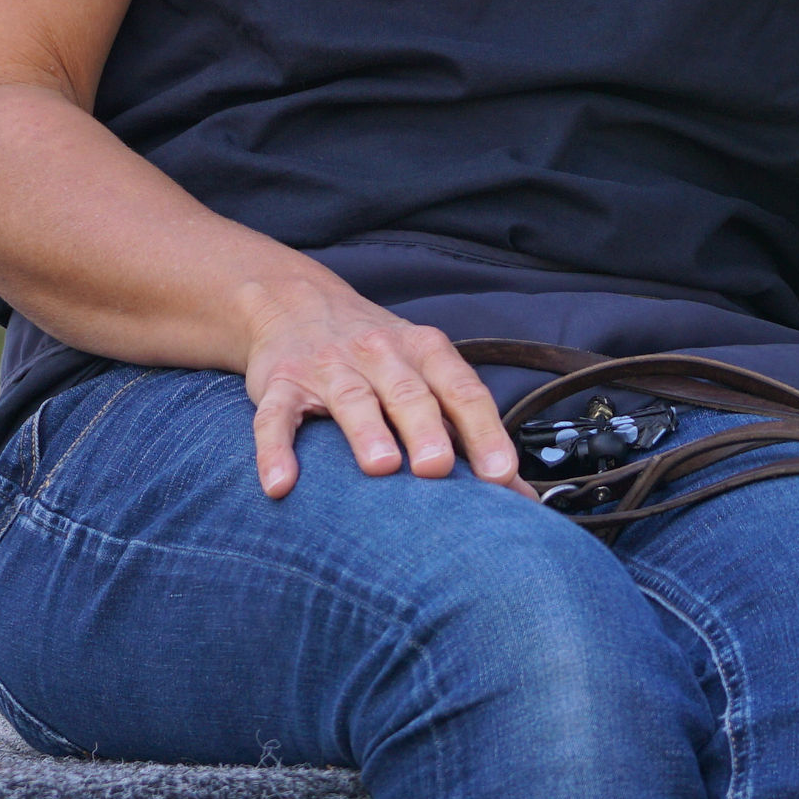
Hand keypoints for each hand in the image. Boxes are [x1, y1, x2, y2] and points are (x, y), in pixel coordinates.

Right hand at [236, 277, 523, 500]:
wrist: (298, 303)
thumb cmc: (381, 356)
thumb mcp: (427, 374)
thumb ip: (469, 429)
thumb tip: (522, 494)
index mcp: (426, 352)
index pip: (462, 391)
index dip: (484, 431)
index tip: (501, 475)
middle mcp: (380, 353)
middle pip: (409, 393)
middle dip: (427, 430)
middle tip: (439, 468)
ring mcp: (329, 367)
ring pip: (350, 400)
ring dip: (367, 433)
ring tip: (381, 468)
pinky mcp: (280, 384)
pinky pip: (276, 418)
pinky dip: (276, 450)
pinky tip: (281, 484)